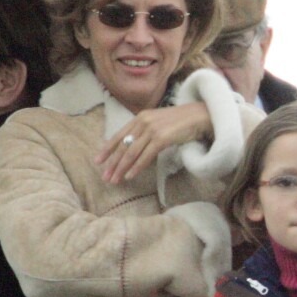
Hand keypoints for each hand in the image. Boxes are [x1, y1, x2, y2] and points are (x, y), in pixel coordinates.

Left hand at [95, 103, 212, 183]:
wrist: (199, 116)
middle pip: (123, 146)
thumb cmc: (181, 121)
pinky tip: (130, 176)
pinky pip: (146, 156)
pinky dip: (137, 167)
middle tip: (105, 177)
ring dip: (121, 168)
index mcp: (140, 117)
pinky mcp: (162, 138)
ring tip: (114, 180)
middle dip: (112, 163)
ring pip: (132, 152)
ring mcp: (152, 130)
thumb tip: (133, 147)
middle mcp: (143, 122)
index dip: (107, 149)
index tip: (98, 161)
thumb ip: (145, 131)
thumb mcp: (158, 122)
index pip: (119, 135)